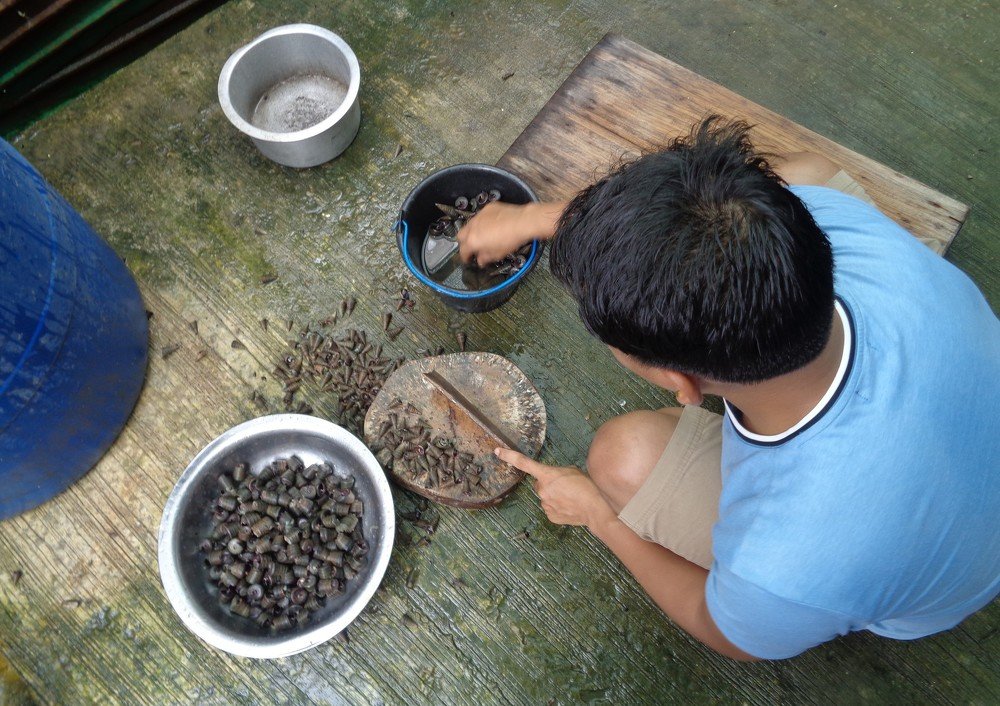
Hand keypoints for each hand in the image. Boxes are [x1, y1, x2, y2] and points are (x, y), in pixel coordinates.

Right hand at [457, 202, 535, 265]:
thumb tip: (481, 260)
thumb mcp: (497, 254)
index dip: (465, 257)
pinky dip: (482, 222)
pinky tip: (491, 225)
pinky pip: (480, 216)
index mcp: (473, 240)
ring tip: (483, 236)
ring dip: (473, 231)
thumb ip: (485, 258)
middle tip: (473, 247)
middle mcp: (473, 226)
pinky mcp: (487, 208)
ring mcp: (479, 216)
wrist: (522, 222)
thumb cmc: (511, 238)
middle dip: (465, 242)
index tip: (468, 259)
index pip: (463, 251)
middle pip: (461, 235)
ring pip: (469, 224)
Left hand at [495, 447, 615, 528]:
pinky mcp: (550, 516)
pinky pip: (550, 508)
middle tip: (565, 486)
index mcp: (547, 475)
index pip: (524, 463)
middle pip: (540, 484)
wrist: (595, 508)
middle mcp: (542, 490)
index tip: (497, 451)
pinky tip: (569, 506)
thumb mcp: (572, 471)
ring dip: (554, 496)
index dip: (509, 456)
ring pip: (546, 497)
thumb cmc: (587, 486)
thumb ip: (558, 473)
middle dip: (548, 484)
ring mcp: (545, 504)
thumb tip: (554, 480)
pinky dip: (558, 507)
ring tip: (570, 498)